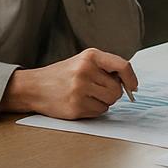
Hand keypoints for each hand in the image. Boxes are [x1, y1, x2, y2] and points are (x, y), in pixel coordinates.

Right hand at [0, 48, 138, 119]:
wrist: (34, 87)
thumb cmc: (61, 75)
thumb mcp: (82, 61)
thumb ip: (104, 67)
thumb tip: (127, 82)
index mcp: (90, 56)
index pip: (122, 66)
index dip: (131, 78)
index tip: (133, 86)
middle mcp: (85, 71)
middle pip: (117, 88)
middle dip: (112, 92)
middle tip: (97, 90)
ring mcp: (80, 90)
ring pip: (110, 101)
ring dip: (103, 102)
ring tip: (87, 95)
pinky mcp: (76, 106)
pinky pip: (99, 112)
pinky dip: (94, 110)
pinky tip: (80, 103)